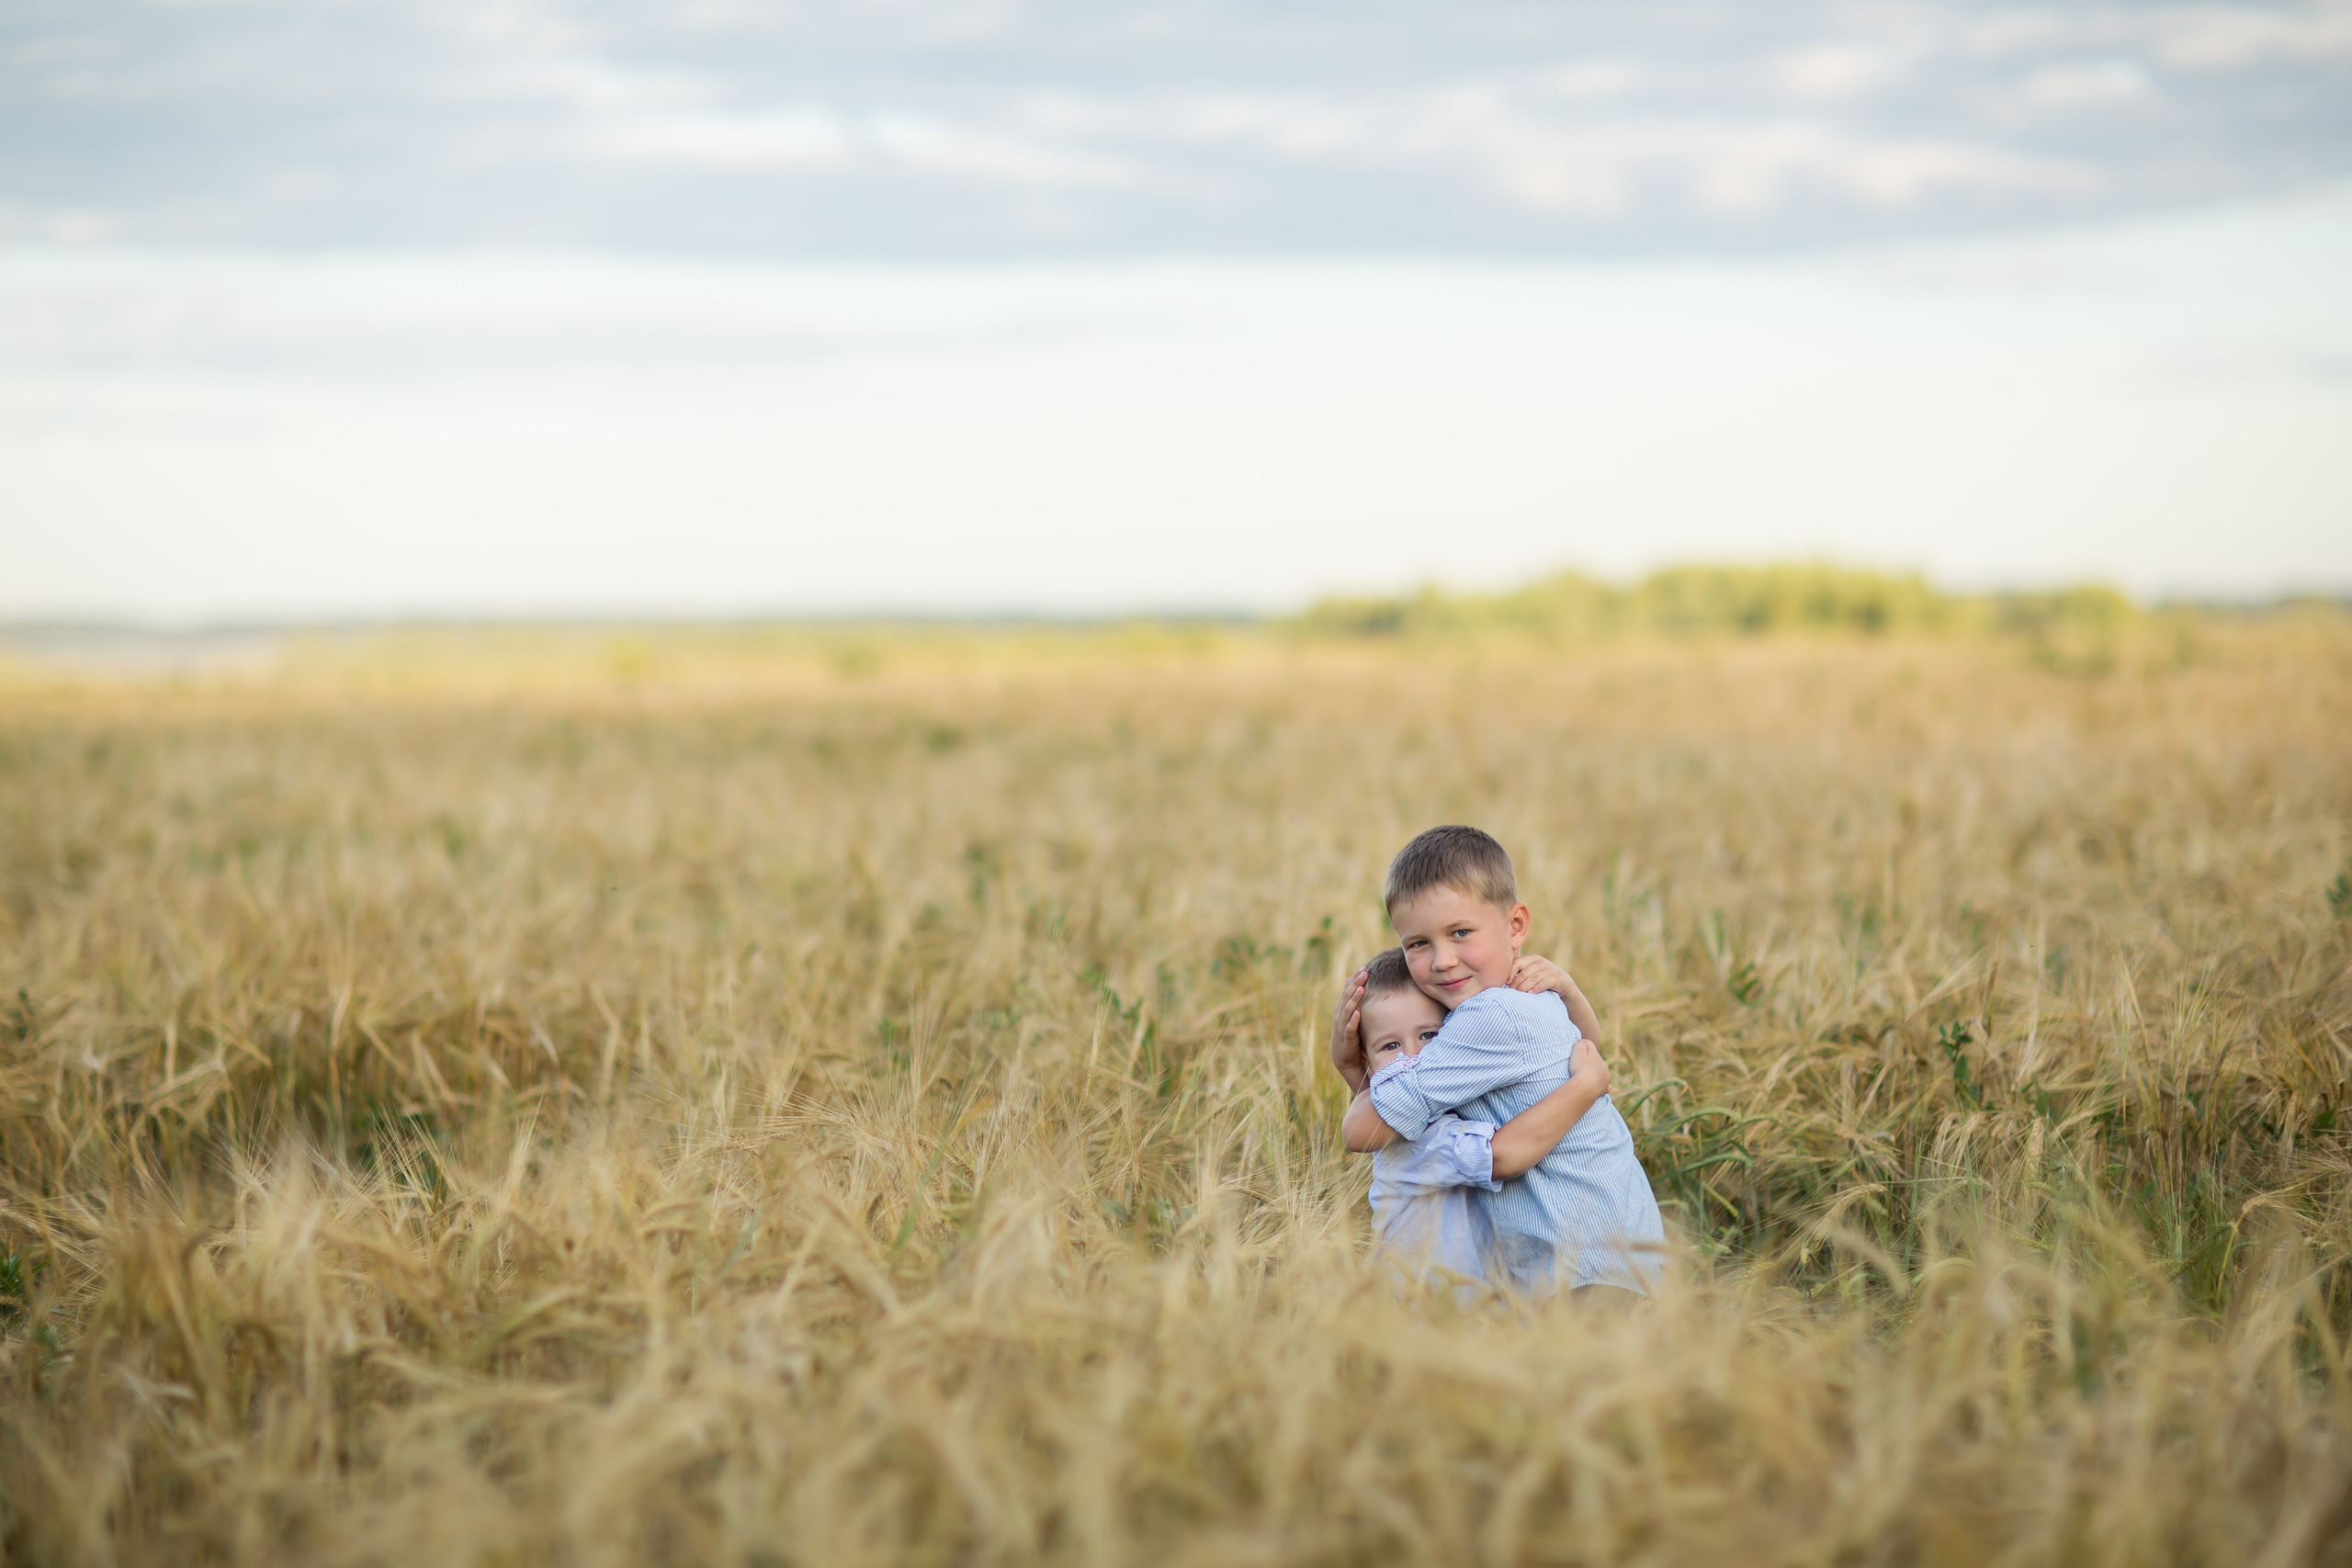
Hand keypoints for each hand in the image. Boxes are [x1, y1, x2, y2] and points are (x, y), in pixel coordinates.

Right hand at [1329, 968, 1368, 1093]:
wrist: (1345, 1059)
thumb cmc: (1351, 1035)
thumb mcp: (1351, 1015)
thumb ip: (1351, 998)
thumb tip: (1351, 979)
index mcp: (1342, 1009)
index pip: (1348, 990)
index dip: (1355, 979)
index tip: (1364, 968)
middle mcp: (1340, 1016)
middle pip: (1347, 997)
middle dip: (1355, 984)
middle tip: (1364, 972)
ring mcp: (1342, 1027)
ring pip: (1347, 1010)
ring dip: (1354, 999)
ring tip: (1361, 988)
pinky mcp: (1346, 1039)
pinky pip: (1349, 1028)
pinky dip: (1353, 1020)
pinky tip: (1358, 1013)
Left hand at [1510, 954, 1566, 993]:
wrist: (1563, 981)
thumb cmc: (1541, 977)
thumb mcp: (1532, 971)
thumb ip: (1520, 971)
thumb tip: (1503, 980)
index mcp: (1532, 958)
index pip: (1518, 962)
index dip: (1510, 972)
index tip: (1506, 982)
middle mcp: (1541, 962)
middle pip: (1525, 972)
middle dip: (1516, 983)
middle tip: (1512, 991)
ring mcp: (1550, 969)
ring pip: (1534, 978)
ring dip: (1525, 986)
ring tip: (1520, 993)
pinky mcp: (1556, 978)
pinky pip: (1544, 983)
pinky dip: (1536, 988)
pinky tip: (1531, 993)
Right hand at [1569, 1035, 1610, 1097]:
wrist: (1586, 1088)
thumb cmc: (1580, 1069)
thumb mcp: (1577, 1053)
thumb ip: (1579, 1045)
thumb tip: (1580, 1042)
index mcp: (1596, 1055)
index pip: (1589, 1044)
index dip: (1581, 1042)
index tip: (1574, 1043)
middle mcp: (1603, 1064)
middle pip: (1596, 1058)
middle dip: (1590, 1058)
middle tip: (1580, 1062)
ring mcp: (1605, 1076)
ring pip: (1601, 1070)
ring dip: (1596, 1070)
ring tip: (1587, 1074)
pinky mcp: (1605, 1087)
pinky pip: (1605, 1084)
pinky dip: (1601, 1083)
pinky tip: (1598, 1085)